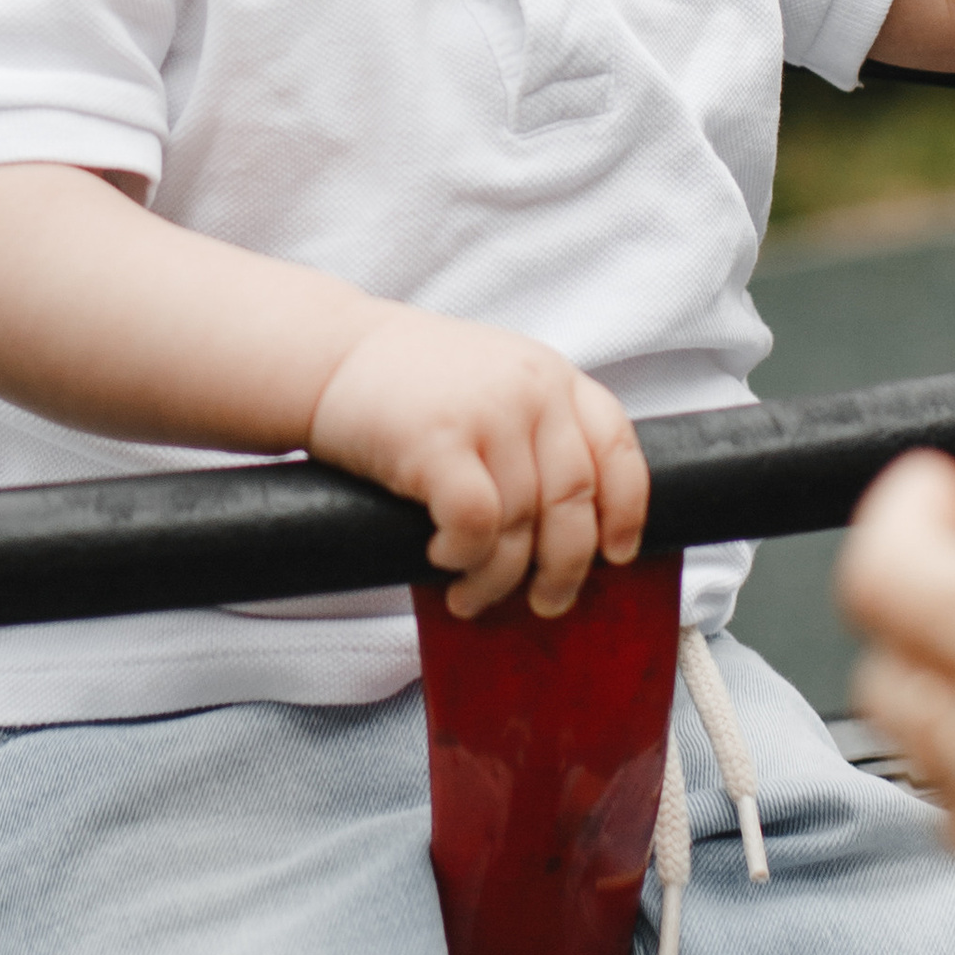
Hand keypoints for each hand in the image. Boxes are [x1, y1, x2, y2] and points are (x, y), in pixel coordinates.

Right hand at [309, 308, 649, 619]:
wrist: (328, 352)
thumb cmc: (406, 383)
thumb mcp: (494, 382)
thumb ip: (536, 428)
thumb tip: (568, 524)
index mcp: (553, 377)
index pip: (619, 448)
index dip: (627, 511)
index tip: (618, 553)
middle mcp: (532, 390)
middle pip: (576, 501)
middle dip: (565, 567)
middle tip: (547, 602)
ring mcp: (488, 413)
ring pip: (521, 524)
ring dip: (498, 577)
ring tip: (470, 596)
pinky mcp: (439, 441)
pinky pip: (477, 525)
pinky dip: (464, 557)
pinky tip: (441, 559)